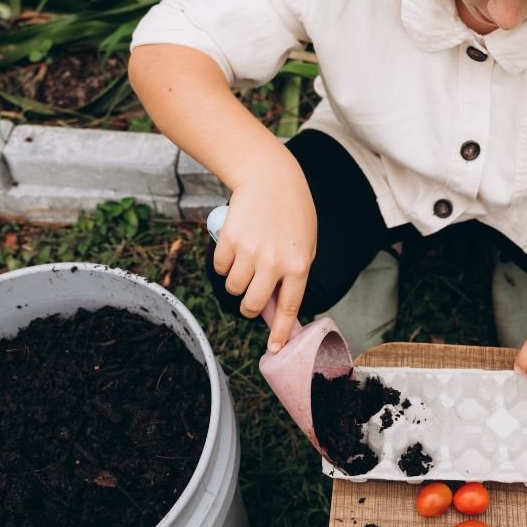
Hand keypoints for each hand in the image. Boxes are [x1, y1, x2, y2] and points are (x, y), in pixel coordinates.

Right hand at [212, 163, 315, 352]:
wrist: (269, 177)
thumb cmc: (292, 212)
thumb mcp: (306, 243)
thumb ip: (294, 275)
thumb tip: (277, 308)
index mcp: (299, 264)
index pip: (289, 307)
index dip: (280, 332)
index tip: (275, 349)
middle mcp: (274, 261)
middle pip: (253, 304)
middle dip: (250, 307)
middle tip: (251, 298)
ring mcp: (250, 251)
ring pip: (234, 288)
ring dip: (237, 282)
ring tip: (246, 263)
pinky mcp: (229, 240)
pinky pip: (221, 268)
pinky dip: (225, 264)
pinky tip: (235, 248)